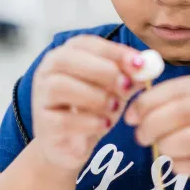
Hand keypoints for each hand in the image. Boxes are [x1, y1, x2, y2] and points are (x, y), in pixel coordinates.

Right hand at [31, 36, 144, 171]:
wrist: (71, 145)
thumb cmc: (92, 110)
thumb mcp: (115, 90)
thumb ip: (129, 76)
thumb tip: (149, 66)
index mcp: (66, 54)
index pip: (86, 43)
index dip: (114, 51)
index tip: (139, 64)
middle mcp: (48, 71)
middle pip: (67, 59)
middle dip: (102, 71)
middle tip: (126, 86)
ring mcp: (41, 97)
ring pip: (60, 86)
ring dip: (94, 96)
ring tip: (114, 108)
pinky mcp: (43, 124)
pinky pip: (62, 119)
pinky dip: (88, 121)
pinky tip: (104, 125)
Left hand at [125, 76, 189, 189]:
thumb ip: (180, 105)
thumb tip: (137, 110)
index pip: (179, 87)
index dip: (149, 100)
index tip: (130, 115)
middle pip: (183, 110)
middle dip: (153, 124)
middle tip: (140, 137)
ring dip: (166, 146)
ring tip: (162, 152)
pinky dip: (180, 166)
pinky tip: (180, 166)